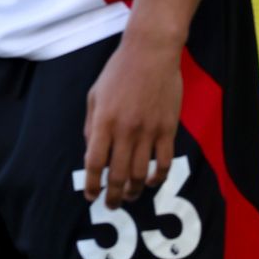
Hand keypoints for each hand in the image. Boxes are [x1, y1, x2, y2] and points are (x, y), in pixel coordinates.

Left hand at [84, 29, 183, 206]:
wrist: (150, 53)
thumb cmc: (118, 71)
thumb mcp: (95, 95)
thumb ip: (92, 126)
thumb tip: (92, 151)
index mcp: (104, 121)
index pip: (94, 162)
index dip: (92, 184)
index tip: (90, 196)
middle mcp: (125, 130)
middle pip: (118, 174)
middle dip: (113, 195)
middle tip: (111, 205)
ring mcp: (148, 131)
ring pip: (141, 173)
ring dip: (134, 190)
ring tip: (129, 196)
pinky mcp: (168, 129)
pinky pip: (164, 162)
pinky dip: (157, 177)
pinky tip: (151, 181)